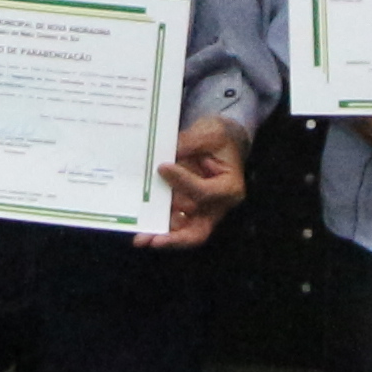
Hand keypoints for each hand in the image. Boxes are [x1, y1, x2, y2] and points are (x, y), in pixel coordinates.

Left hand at [148, 117, 249, 247]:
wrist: (220, 142)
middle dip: (175, 237)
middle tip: (153, 239)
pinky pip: (175, 225)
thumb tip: (168, 155)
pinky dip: (160, 228)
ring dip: (162, 236)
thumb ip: (190, 143)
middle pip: (199, 231)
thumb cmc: (219, 137)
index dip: (184, 182)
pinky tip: (142, 230)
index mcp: (229, 188)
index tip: (162, 167)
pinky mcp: (189, 211)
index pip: (205, 192)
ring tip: (141, 238)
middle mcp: (218, 206)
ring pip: (183, 233)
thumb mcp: (210, 133)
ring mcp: (203, 212)